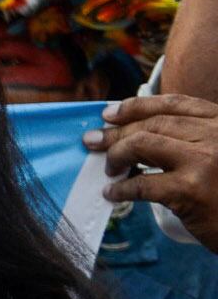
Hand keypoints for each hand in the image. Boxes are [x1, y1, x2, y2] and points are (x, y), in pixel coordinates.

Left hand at [90, 94, 217, 246]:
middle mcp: (216, 135)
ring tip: (108, 168)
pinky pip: (141, 183)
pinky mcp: (191, 190)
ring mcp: (204, 161)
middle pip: (153, 123)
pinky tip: (113, 194)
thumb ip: (191, 139)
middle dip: (117, 131)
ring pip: (142, 144)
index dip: (137, 106)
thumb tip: (132, 134)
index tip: (110, 114)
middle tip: (93, 141)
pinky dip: (121, 188)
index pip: (173, 105)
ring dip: (116, 155)